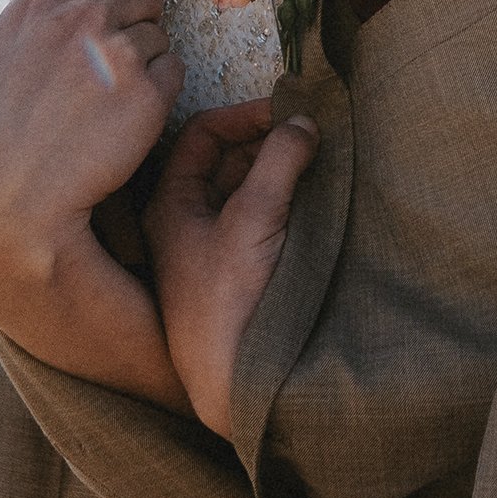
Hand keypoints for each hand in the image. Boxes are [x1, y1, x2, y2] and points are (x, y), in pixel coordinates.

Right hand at [0, 0, 186, 401]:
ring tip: (111, 102)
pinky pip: (174, 71)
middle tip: (119, 66)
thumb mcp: (7, 55)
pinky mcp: (147, 93)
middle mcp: (78, 19)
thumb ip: (47, 21)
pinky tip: (127, 121)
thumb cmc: (1, 134)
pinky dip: (160, 91)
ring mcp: (115, 52)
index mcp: (39, 5)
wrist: (4, 197)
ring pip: (159, 35)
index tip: (107, 20)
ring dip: (147, 61)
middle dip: (138, 22)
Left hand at [145, 106, 319, 436]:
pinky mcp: (246, 276)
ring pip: (252, 193)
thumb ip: (279, 161)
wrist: (235, 384)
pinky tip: (322, 202)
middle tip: (315, 134)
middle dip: (272, 144)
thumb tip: (303, 121)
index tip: (289, 112)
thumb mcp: (253, 218)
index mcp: (171, 206)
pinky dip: (293, 204)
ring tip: (325, 164)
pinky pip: (268, 223)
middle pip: (229, 163)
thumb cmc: (228, 302)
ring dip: (286, 174)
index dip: (245, 116)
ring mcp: (219, 252)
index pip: (202, 137)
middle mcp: (190, 225)